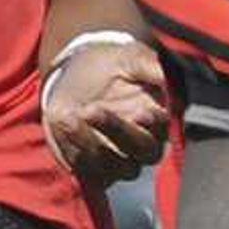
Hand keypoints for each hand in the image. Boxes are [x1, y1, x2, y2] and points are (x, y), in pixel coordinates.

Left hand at [42, 35, 168, 185]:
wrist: (73, 78)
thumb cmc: (109, 67)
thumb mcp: (128, 57)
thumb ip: (148, 64)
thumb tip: (165, 75)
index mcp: (158, 119)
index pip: (165, 130)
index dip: (155, 125)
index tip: (141, 112)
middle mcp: (142, 145)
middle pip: (144, 153)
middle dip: (119, 132)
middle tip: (93, 109)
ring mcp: (117, 161)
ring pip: (116, 167)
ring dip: (92, 144)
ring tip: (71, 116)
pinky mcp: (91, 169)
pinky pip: (87, 171)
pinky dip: (74, 149)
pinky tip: (63, 124)